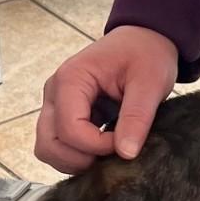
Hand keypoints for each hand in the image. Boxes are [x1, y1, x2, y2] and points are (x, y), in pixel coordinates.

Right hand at [35, 26, 178, 172]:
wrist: (144, 40)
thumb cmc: (145, 53)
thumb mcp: (151, 82)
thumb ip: (137, 117)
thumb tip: (126, 153)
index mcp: (71, 79)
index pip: (69, 129)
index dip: (97, 146)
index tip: (126, 143)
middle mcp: (54, 93)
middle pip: (49, 144)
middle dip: (81, 158)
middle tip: (113, 153)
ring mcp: (55, 105)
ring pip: (49, 149)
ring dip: (76, 159)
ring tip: (108, 151)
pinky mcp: (63, 115)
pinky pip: (59, 146)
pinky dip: (77, 155)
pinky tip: (103, 146)